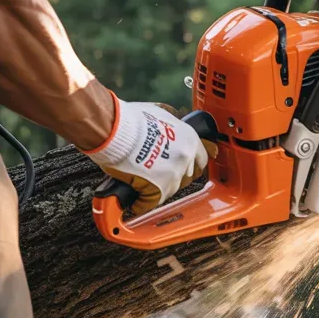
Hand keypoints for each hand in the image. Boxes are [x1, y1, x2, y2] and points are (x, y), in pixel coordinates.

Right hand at [83, 96, 215, 215]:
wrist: (116, 130)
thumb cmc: (132, 120)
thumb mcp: (160, 114)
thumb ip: (169, 125)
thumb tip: (167, 128)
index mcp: (189, 139)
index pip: (202, 158)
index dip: (192, 164)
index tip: (186, 168)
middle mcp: (186, 157)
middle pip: (186, 175)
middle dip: (174, 177)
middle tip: (160, 177)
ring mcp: (174, 174)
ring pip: (171, 189)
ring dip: (159, 190)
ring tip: (144, 188)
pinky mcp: (158, 188)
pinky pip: (152, 202)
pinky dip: (142, 204)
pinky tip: (135, 203)